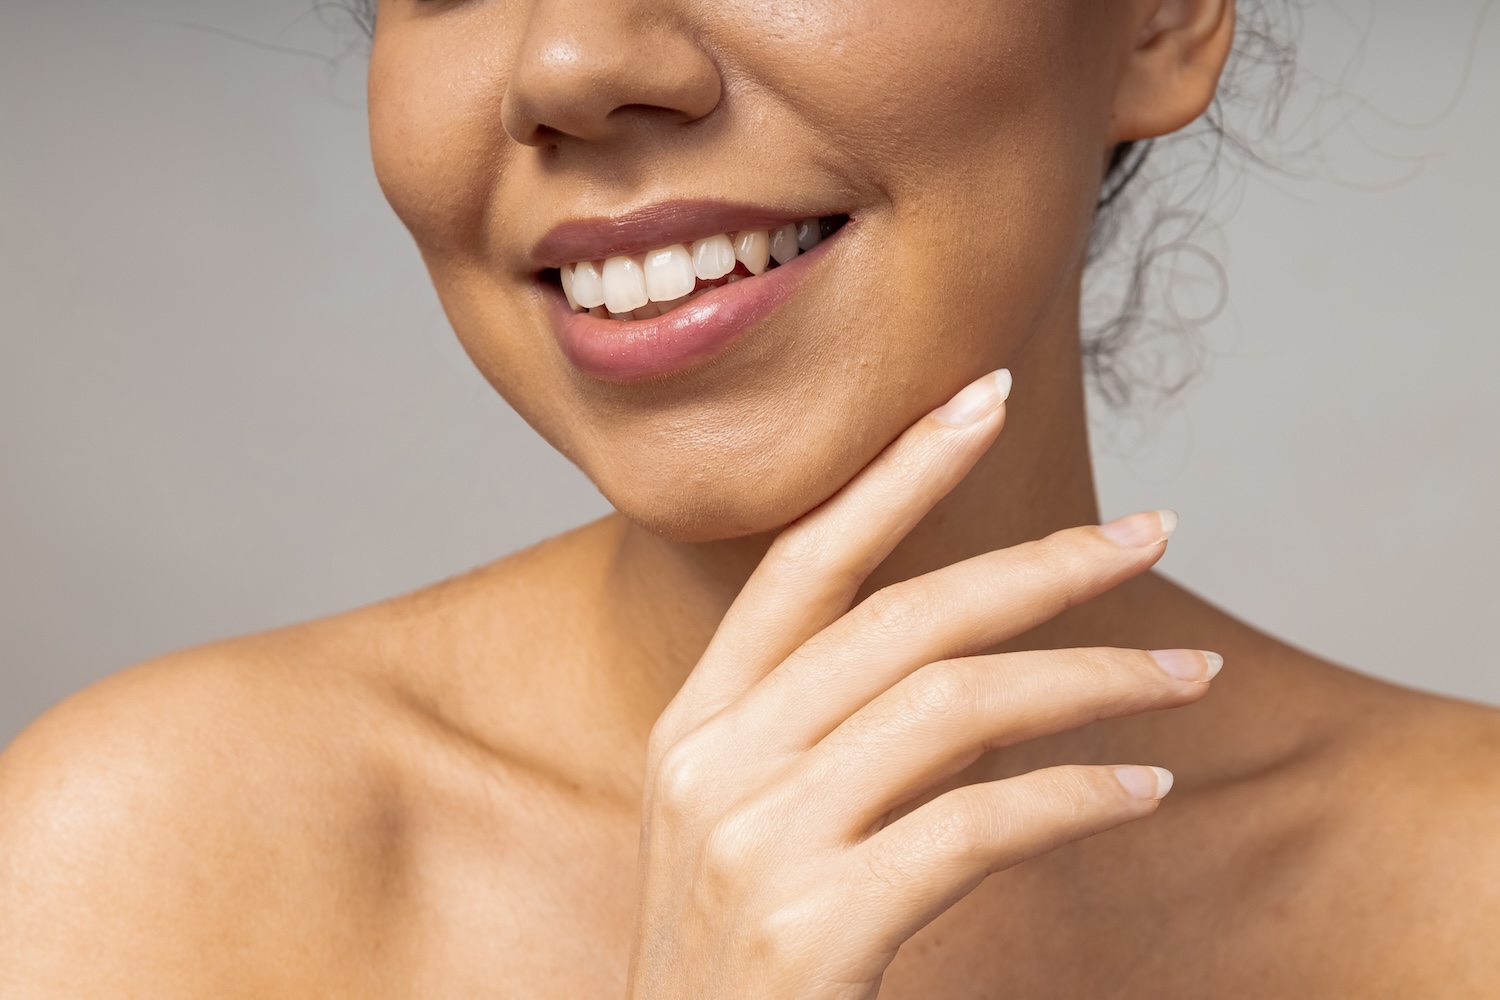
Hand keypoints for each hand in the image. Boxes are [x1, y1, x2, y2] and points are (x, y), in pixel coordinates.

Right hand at [626, 369, 1215, 998]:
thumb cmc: (739, 964)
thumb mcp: (748, 828)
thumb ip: (827, 735)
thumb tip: (985, 665)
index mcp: (694, 725)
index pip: (801, 563)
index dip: (896, 473)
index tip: (984, 397)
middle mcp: (714, 764)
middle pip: (903, 618)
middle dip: (1041, 564)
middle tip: (1148, 531)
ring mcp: (756, 844)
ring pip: (955, 705)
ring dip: (1093, 677)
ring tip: (1189, 671)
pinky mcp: (814, 926)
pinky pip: (980, 823)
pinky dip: (1080, 794)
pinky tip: (1144, 784)